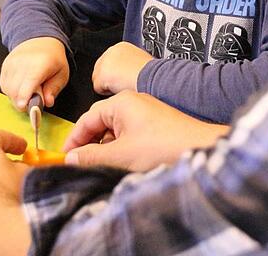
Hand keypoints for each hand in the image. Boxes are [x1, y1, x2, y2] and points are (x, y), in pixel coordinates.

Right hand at [0, 37, 69, 110]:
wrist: (40, 40)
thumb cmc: (52, 58)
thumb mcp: (62, 73)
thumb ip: (54, 89)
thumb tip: (47, 102)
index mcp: (39, 64)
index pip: (28, 83)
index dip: (24, 97)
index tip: (24, 107)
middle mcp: (22, 63)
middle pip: (15, 90)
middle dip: (23, 103)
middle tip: (34, 102)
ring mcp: (11, 64)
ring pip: (8, 90)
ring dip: (17, 98)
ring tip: (29, 92)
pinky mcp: (4, 66)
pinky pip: (3, 86)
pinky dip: (11, 92)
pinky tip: (21, 88)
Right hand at [62, 91, 228, 171]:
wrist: (201, 149)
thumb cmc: (164, 147)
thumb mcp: (120, 155)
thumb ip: (92, 157)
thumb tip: (71, 159)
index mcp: (121, 102)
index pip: (87, 119)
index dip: (74, 140)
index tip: (65, 157)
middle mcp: (133, 101)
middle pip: (100, 122)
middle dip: (89, 144)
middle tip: (81, 164)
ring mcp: (146, 111)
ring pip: (116, 129)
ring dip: (106, 147)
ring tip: (102, 166)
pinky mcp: (157, 123)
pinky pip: (131, 132)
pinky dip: (122, 146)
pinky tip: (123, 162)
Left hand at [92, 42, 152, 94]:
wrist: (150, 77)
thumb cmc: (151, 73)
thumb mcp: (141, 62)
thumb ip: (129, 63)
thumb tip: (128, 70)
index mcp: (122, 47)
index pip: (110, 61)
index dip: (116, 72)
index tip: (123, 77)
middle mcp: (111, 51)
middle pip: (101, 69)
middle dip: (110, 78)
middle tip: (123, 83)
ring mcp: (104, 62)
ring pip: (98, 79)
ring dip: (108, 85)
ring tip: (122, 86)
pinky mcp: (101, 74)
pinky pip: (98, 88)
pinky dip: (107, 92)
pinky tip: (118, 89)